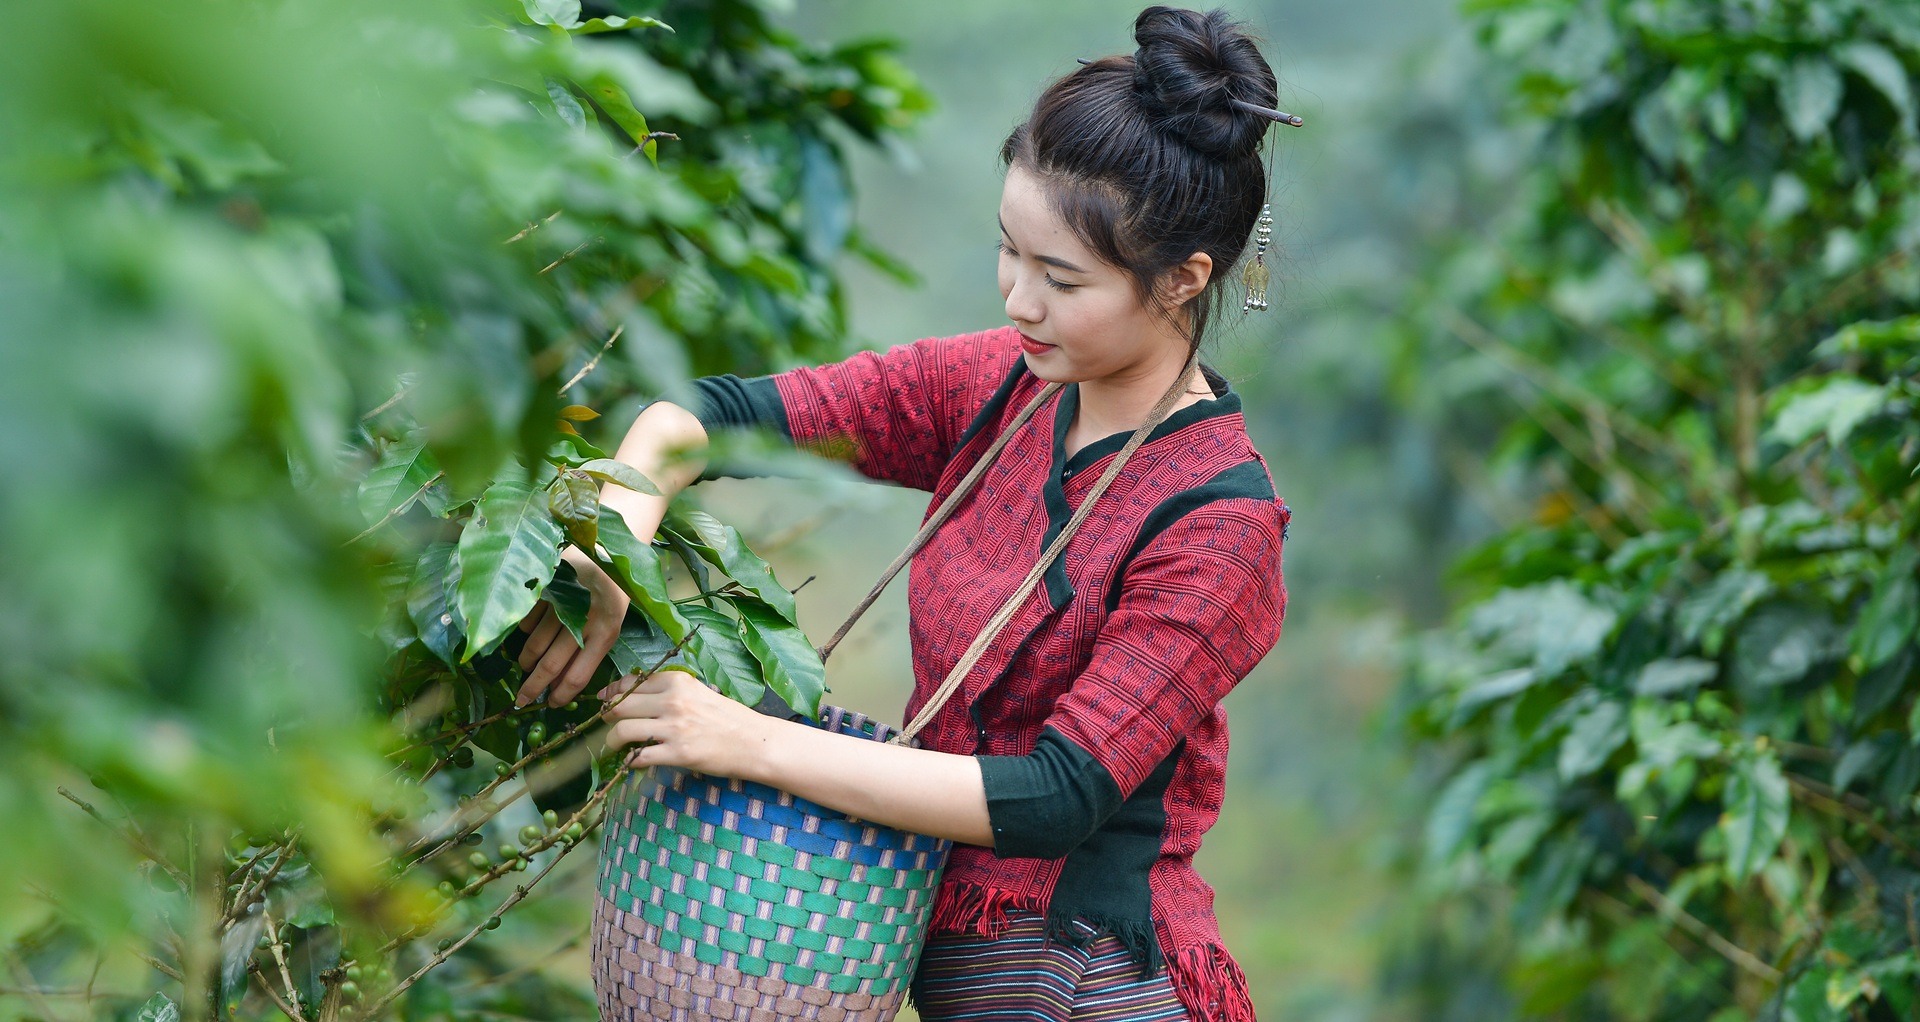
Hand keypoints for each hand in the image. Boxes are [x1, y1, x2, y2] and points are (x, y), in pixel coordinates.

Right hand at [515, 548, 629, 707]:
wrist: (609, 550)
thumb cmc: (613, 594)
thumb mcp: (611, 624)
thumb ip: (589, 653)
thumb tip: (559, 685)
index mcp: (606, 632)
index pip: (578, 675)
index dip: (561, 695)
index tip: (550, 704)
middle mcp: (583, 620)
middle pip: (551, 665)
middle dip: (533, 687)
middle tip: (522, 700)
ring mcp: (562, 604)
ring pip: (535, 644)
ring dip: (527, 661)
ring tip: (526, 667)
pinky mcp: (547, 589)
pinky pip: (528, 620)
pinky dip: (525, 630)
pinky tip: (529, 632)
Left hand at [598, 669, 768, 777]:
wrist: (754, 742)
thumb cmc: (728, 718)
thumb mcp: (699, 693)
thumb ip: (670, 691)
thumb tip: (634, 695)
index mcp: (678, 682)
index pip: (632, 682)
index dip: (612, 692)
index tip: (604, 699)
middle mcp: (673, 701)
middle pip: (620, 705)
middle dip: (606, 715)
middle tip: (604, 723)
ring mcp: (674, 728)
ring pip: (623, 730)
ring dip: (611, 740)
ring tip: (613, 746)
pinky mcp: (677, 753)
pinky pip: (638, 756)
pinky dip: (629, 761)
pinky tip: (631, 762)